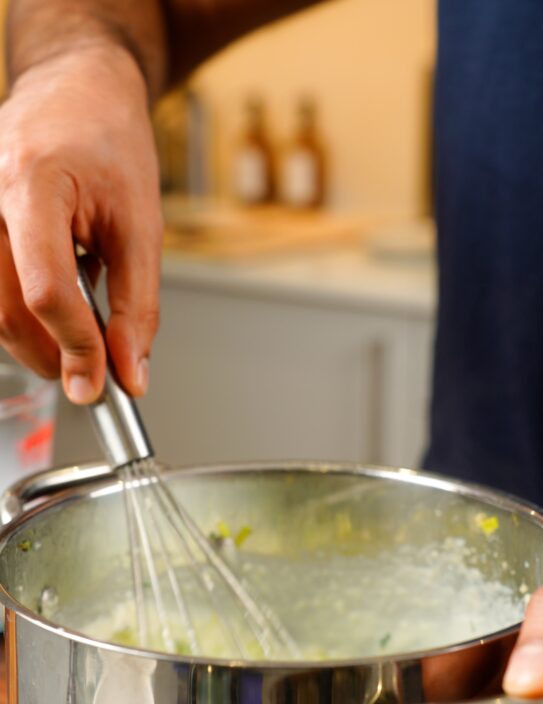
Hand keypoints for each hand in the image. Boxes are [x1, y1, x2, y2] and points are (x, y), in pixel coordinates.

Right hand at [0, 44, 162, 401]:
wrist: (74, 92)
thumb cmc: (108, 142)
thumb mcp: (142, 226)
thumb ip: (137, 305)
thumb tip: (129, 372)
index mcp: (32, 183)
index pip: (46, 291)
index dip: (76, 346)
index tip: (100, 383)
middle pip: (8, 311)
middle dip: (53, 356)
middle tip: (92, 376)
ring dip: (39, 338)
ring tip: (81, 328)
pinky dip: (24, 313)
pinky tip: (54, 300)